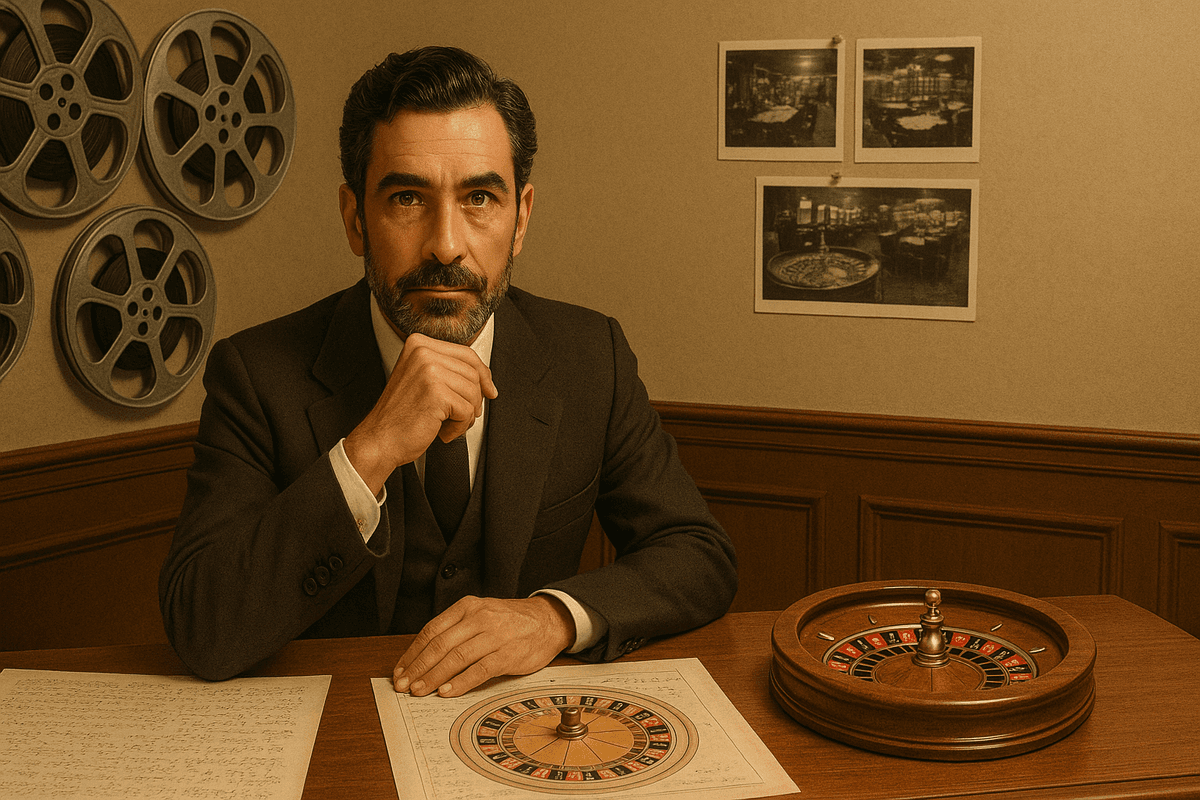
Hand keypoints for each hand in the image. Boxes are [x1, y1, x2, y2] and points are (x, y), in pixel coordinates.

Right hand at [344, 333, 496, 494]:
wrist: (379, 440)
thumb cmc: (402, 416)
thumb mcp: (424, 381)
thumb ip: (448, 370)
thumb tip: (486, 378)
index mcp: (419, 344)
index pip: (466, 354)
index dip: (483, 374)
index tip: (490, 391)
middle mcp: (422, 351)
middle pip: (473, 373)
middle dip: (473, 399)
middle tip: (459, 417)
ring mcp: (429, 370)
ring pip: (474, 392)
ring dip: (465, 416)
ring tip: (446, 425)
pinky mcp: (436, 392)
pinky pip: (467, 410)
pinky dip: (459, 427)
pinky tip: (442, 432)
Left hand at [393, 595, 574, 697]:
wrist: (548, 620)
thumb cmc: (510, 621)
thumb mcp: (481, 614)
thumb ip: (456, 630)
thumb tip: (424, 658)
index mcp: (467, 607)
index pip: (432, 630)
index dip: (413, 653)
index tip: (401, 670)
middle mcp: (479, 618)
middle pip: (440, 645)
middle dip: (418, 668)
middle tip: (404, 686)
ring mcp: (494, 636)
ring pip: (456, 657)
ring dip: (434, 677)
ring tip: (420, 691)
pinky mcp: (508, 654)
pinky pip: (480, 670)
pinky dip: (461, 682)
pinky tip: (448, 691)